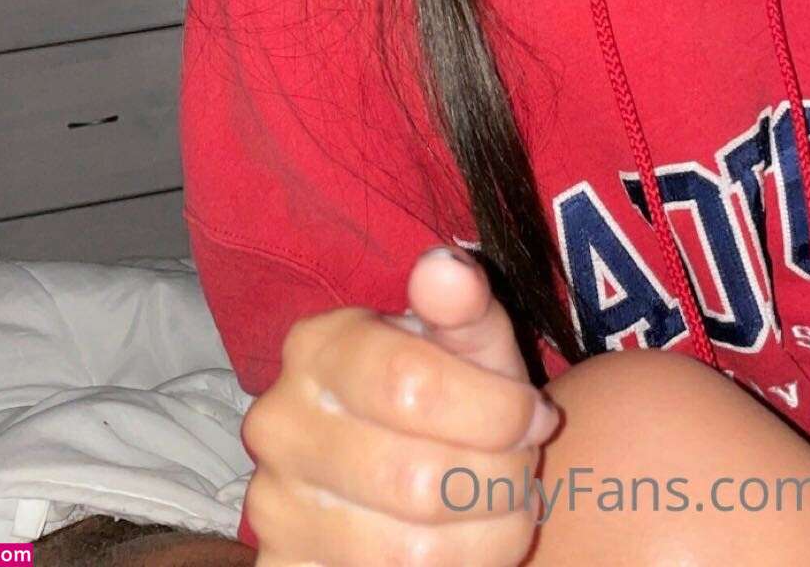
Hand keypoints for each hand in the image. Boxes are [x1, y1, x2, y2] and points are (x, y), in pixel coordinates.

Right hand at [242, 245, 562, 564]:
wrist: (404, 466)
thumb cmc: (447, 391)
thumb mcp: (466, 340)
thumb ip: (463, 305)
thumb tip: (447, 269)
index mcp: (318, 347)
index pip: (411, 385)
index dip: (496, 410)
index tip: (536, 414)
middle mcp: (279, 425)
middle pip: (416, 480)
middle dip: (499, 480)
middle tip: (524, 469)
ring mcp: (274, 506)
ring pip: (409, 554)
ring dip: (488, 537)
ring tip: (507, 507)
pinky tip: (468, 544)